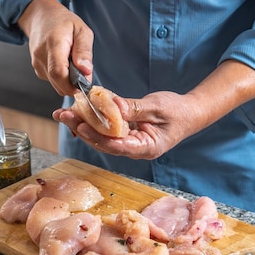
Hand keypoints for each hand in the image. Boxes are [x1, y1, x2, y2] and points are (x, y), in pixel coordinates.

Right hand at [18, 0, 93, 95]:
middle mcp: (41, 56)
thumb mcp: (81, 30)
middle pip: (57, 82)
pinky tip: (65, 64)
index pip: (59, 73)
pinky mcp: (37, 69)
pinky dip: (62, 78)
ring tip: (73, 64)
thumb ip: (84, 51)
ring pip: (56, 84)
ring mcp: (37, 64)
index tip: (85, 84)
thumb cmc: (62, 22)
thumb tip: (86, 71)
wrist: (41, 17)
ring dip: (68, 81)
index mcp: (54, 44)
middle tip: (83, 73)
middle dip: (74, 85)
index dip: (73, 84)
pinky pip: (53, 81)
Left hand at [54, 91, 199, 159]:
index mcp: (146, 148)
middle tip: (63, 116)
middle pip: (104, 142)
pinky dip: (93, 119)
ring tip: (64, 113)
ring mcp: (129, 141)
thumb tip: (113, 106)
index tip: (82, 127)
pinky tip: (78, 111)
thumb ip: (134, 108)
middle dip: (82, 129)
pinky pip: (107, 128)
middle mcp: (135, 148)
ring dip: (83, 124)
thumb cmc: (178, 111)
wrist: (190, 113)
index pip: (118, 146)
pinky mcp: (126, 132)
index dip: (98, 137)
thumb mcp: (157, 107)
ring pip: (102, 136)